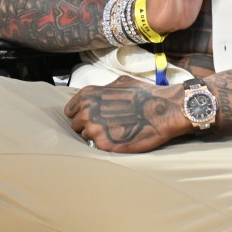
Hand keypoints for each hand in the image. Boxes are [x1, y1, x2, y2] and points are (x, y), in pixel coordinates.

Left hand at [65, 76, 186, 152]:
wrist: (161, 110)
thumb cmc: (144, 94)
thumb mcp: (120, 82)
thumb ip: (102, 90)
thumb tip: (98, 96)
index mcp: (88, 95)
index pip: (70, 110)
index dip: (80, 114)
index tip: (90, 117)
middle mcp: (87, 112)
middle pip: (76, 125)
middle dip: (88, 126)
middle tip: (105, 126)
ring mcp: (94, 130)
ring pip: (86, 138)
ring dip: (97, 137)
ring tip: (115, 132)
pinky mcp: (104, 146)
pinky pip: (98, 148)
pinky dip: (107, 145)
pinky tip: (119, 139)